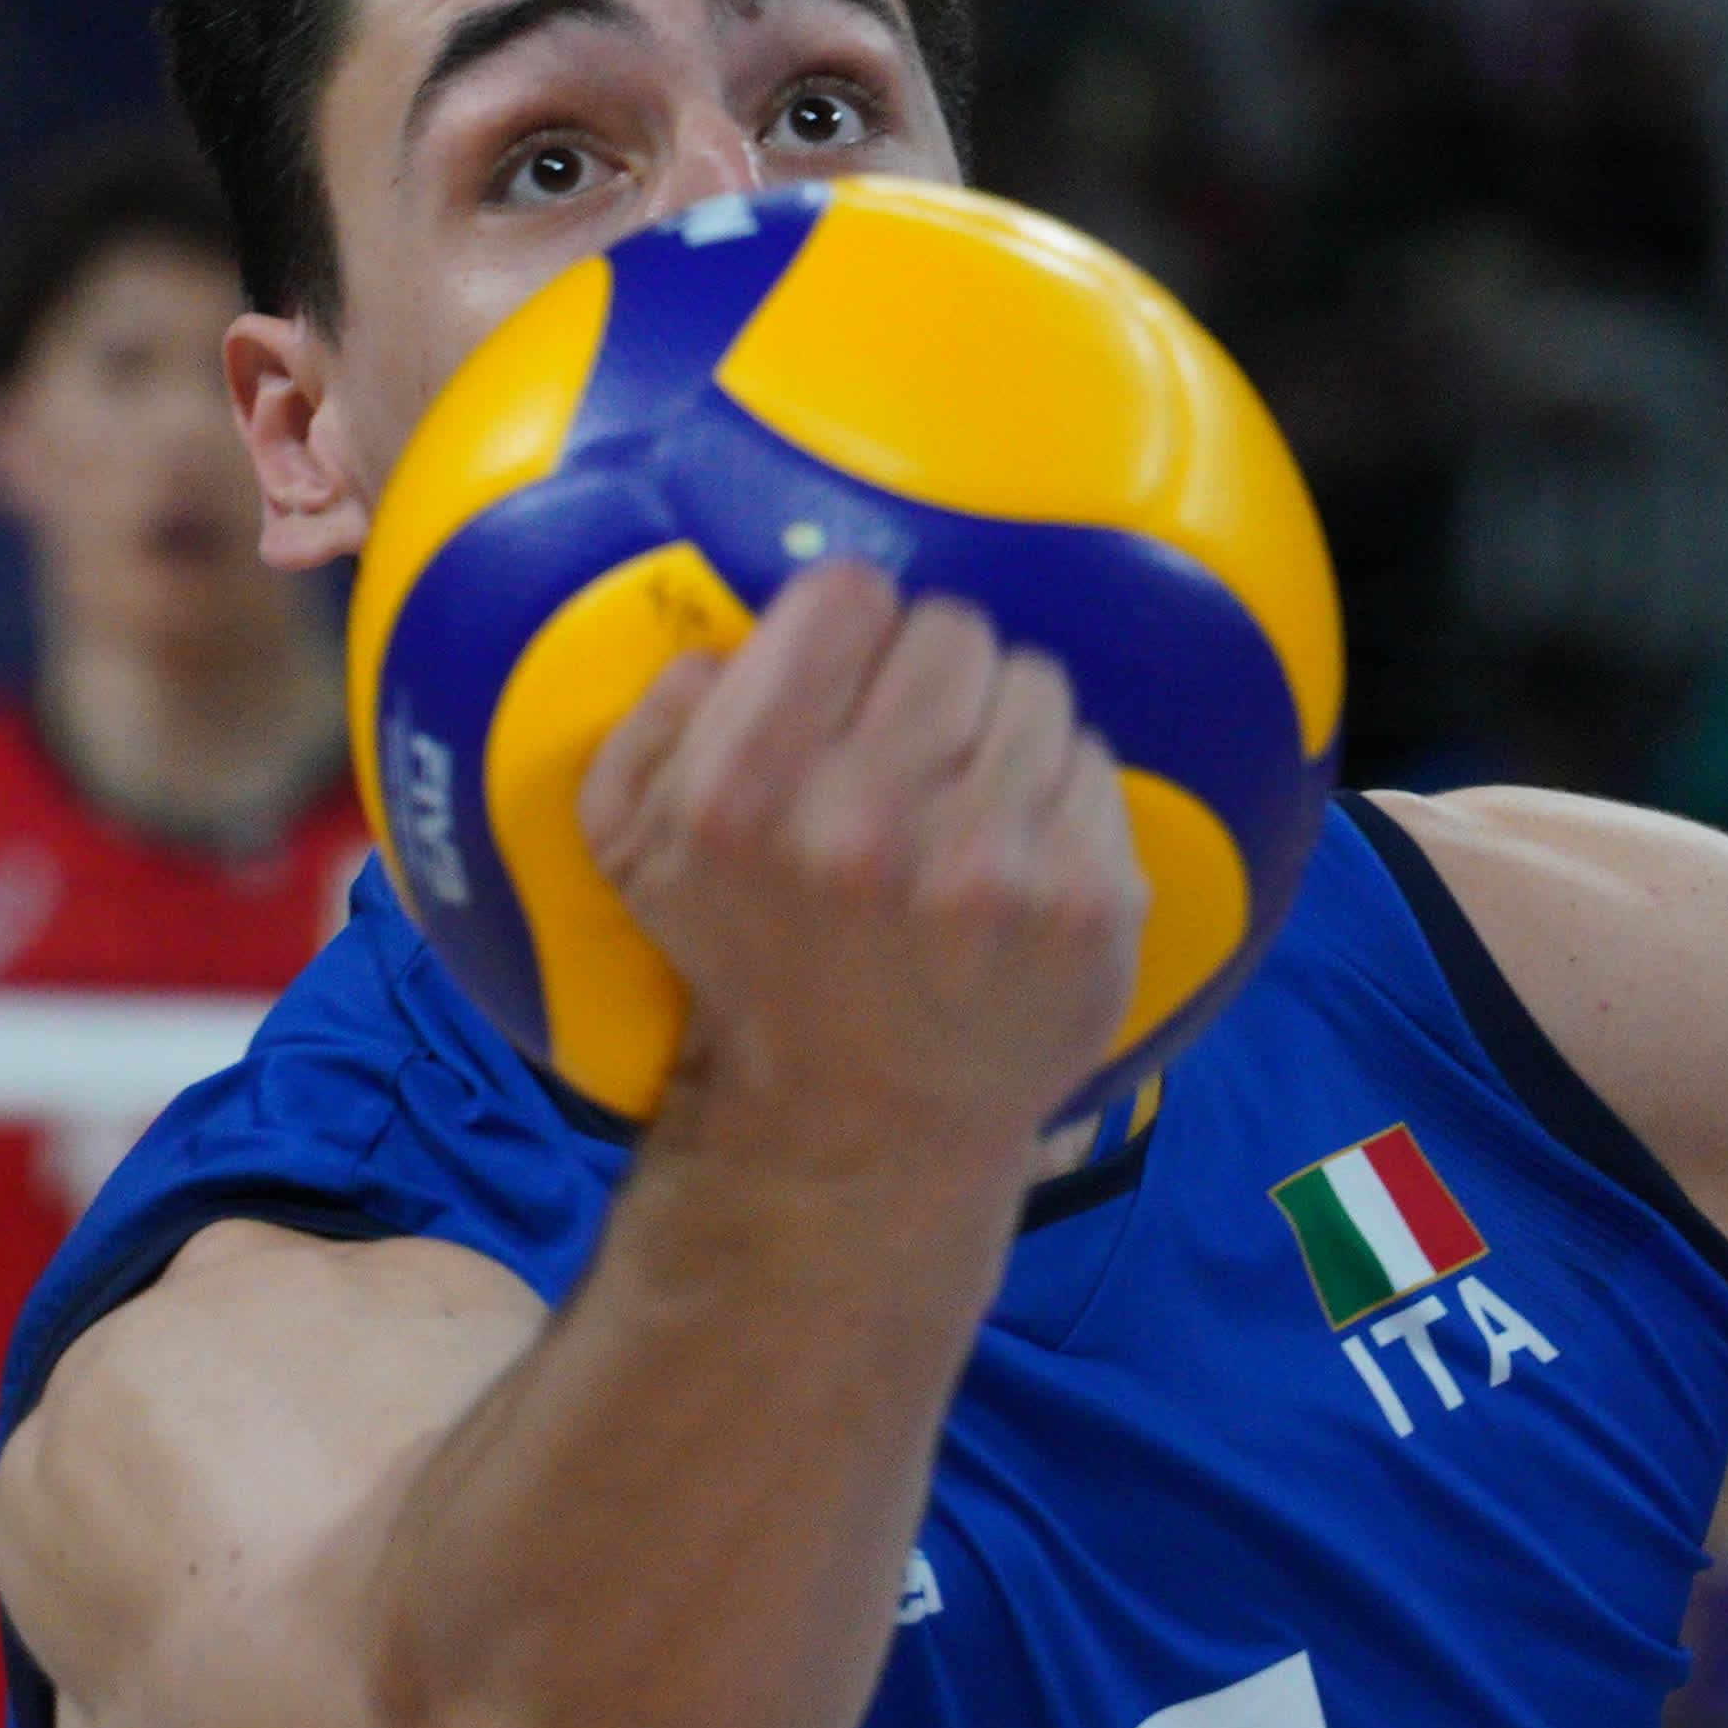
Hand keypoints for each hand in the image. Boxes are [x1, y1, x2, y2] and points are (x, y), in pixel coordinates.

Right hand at [585, 561, 1142, 1151]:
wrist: (858, 1132)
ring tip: (965, 808)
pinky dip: (1058, 794)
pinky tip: (1015, 857)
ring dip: (1000, 729)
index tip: (846, 676)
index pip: (845, 595)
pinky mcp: (1090, 902)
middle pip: (952, 627)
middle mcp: (866, 827)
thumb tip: (733, 643)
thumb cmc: (751, 965)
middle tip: (913, 746)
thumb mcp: (635, 850)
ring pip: (1035, 683)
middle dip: (929, 675)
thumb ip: (658, 719)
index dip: (845, 628)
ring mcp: (992, 868)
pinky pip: (1092, 760)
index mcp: (744, 795)